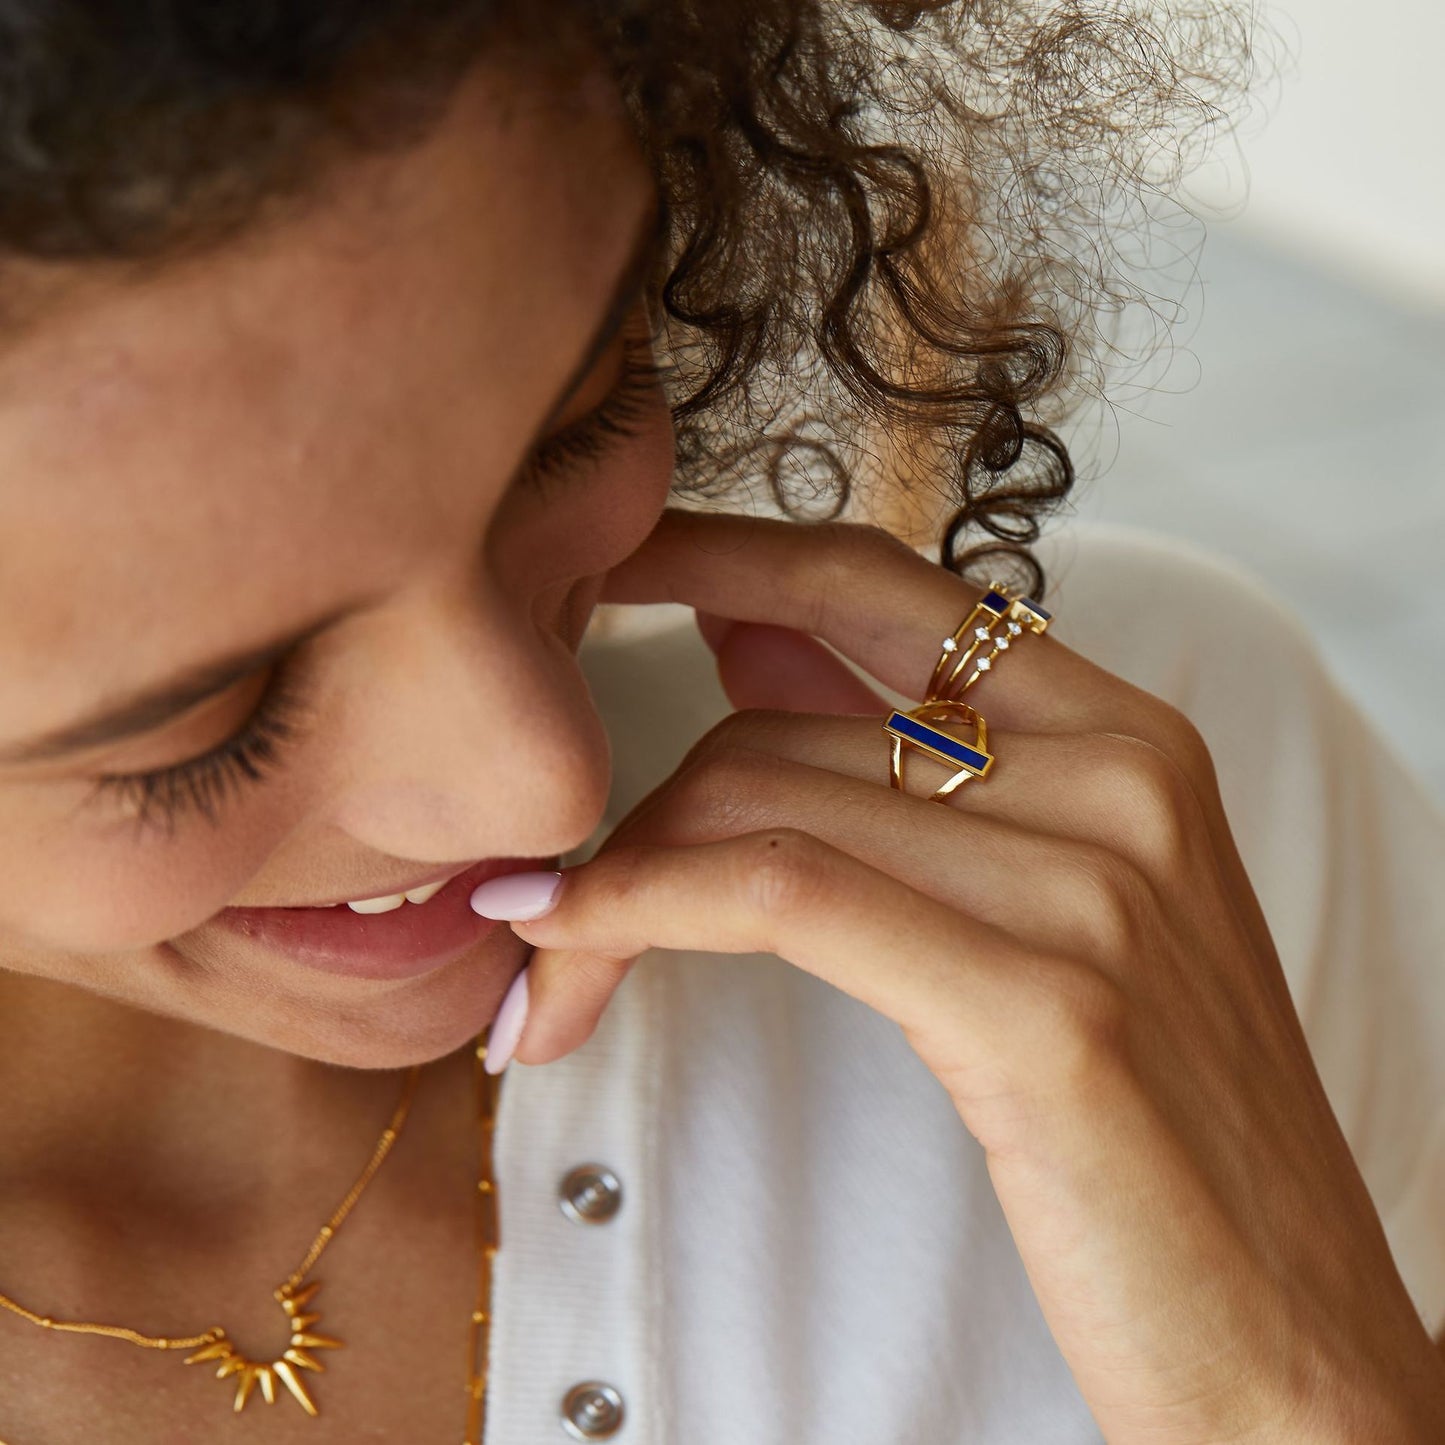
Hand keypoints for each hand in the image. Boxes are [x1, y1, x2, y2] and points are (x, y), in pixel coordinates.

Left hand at [502, 510, 1444, 1442]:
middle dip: (634, 810)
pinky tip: (567, 942)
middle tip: (546, 888)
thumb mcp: (1063, 908)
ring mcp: (1094, 882)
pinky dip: (643, 904)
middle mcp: (1121, 778)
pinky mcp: (1044, 1005)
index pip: (879, 582)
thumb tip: (756, 647)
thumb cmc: (1158, 1132)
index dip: (724, 554)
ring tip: (550, 959)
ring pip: (758, 803)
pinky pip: (779, 893)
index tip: (606, 562)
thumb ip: (918, 768)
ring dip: (617, 880)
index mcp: (1129, 737)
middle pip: (780, 723)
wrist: (1292, 1336)